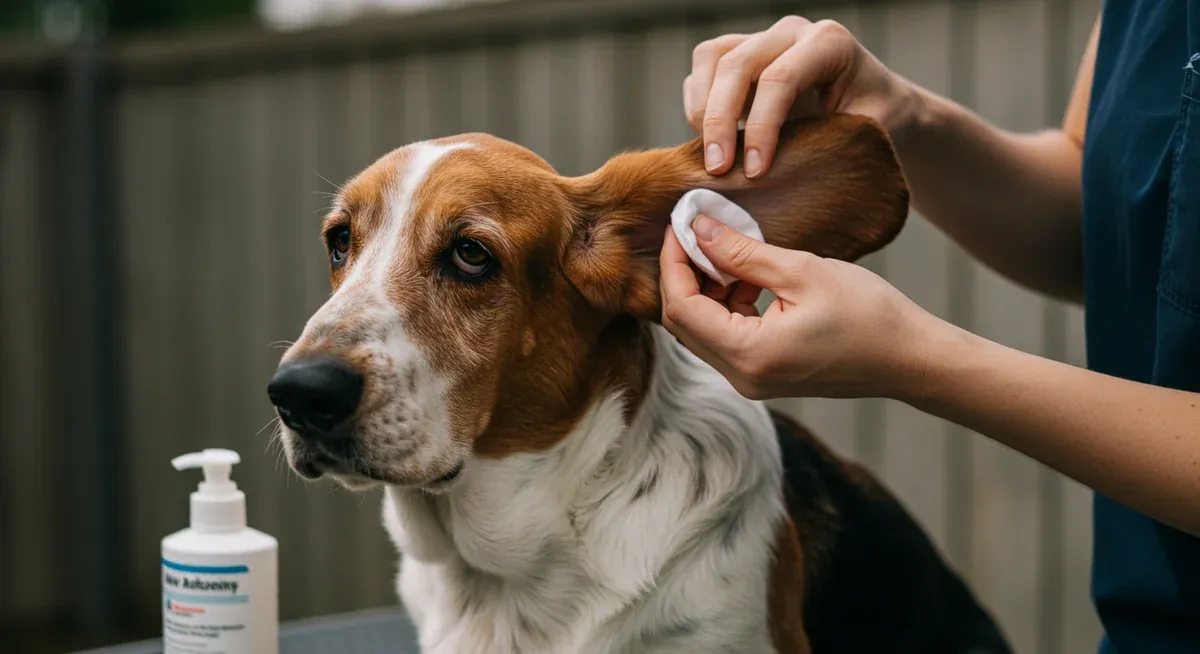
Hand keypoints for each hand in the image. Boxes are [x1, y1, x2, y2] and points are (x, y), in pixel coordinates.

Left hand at [659, 215, 940, 400]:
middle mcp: (741, 377)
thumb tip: (698, 228)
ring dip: (707, 288)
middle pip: (684, 323)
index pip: (682, 307)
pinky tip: (749, 276)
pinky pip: (726, 337)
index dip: (674, 263)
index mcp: (749, 355)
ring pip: (702, 329)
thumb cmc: (868, 314)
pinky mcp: (763, 375)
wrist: (911, 359)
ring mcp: (751, 381)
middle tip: (697, 231)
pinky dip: (727, 303)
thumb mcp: (801, 271)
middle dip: (685, 274)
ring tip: (730, 249)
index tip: (682, 225)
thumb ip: (742, 251)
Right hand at [684, 15, 914, 176]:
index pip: (781, 78)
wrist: (875, 106)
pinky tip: (712, 141)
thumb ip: (837, 143)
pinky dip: (697, 106)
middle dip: (720, 120)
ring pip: (712, 58)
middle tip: (717, 169)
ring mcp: (762, 40)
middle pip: (738, 64)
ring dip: (701, 108)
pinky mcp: (739, 55)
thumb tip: (794, 172)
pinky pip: (703, 71)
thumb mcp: (872, 132)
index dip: (763, 126)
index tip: (757, 171)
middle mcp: (791, 34)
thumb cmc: (877, 120)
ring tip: (711, 156)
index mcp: (829, 43)